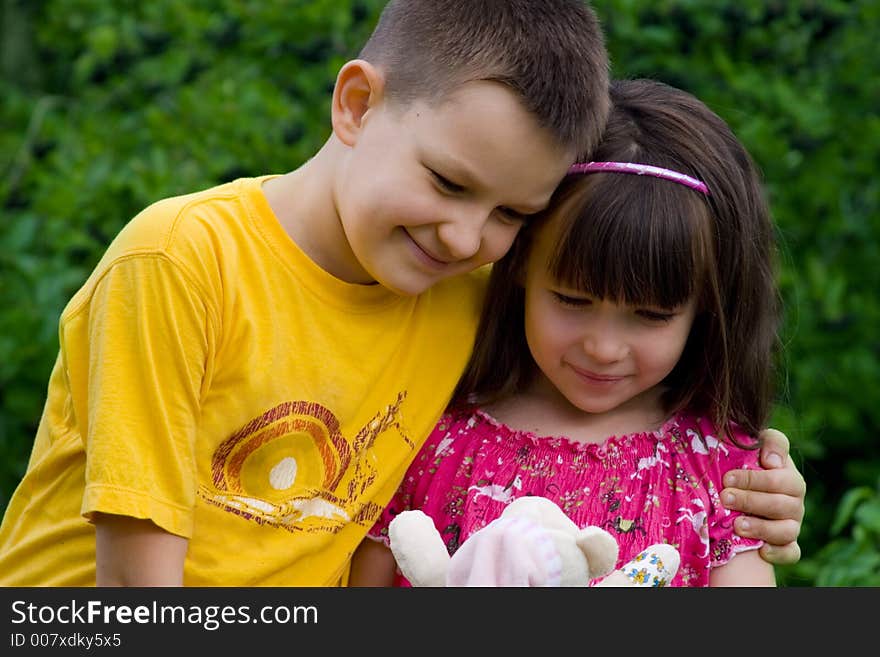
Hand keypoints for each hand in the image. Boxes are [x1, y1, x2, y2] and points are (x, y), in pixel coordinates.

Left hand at [722, 428, 805, 564]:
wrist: (741, 487)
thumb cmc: (749, 463)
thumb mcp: (759, 444)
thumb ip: (772, 442)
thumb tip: (770, 461)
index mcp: (789, 478)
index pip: (780, 479)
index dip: (755, 480)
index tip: (727, 478)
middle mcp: (795, 502)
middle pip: (781, 505)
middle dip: (750, 501)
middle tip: (725, 498)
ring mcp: (792, 524)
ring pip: (787, 531)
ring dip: (761, 529)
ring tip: (737, 525)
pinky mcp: (788, 544)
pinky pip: (792, 553)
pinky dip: (779, 553)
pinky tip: (761, 551)